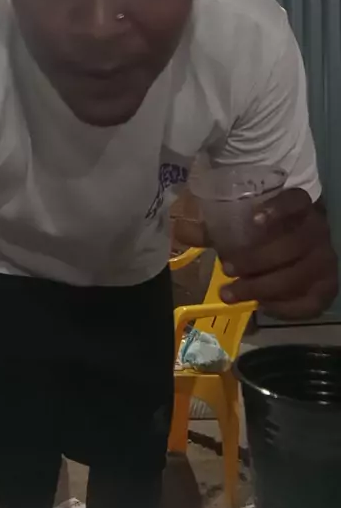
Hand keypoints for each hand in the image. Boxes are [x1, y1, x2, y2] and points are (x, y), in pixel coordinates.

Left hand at [218, 189, 337, 319]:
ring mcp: (326, 259)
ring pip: (298, 275)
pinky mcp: (328, 286)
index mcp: (299, 207)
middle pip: (293, 245)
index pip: (296, 200)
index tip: (255, 219)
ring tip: (232, 293)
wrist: (298, 251)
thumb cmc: (264, 235)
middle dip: (257, 260)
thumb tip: (181, 233)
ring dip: (262, 287)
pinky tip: (261, 306)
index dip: (279, 209)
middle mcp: (317, 230)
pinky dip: (284, 307)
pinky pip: (310, 302)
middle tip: (227, 269)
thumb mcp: (242, 226)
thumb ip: (216, 229)